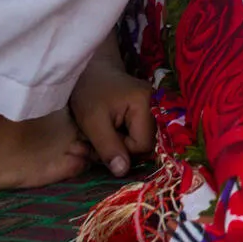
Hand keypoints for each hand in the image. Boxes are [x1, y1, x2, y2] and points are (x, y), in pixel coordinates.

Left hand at [68, 36, 155, 177]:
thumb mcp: (92, 121)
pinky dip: (118, 139)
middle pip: (143, 145)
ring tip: (95, 139)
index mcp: (145, 104)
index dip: (121, 151)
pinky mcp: (142, 111)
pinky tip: (103, 134)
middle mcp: (155, 105)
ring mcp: (150, 107)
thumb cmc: (88, 91)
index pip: (142, 145)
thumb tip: (123, 172)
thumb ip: (108, 147)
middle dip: (117, 150)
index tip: (99, 142)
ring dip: (116, 146)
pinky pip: (135, 134)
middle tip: (92, 145)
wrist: (88, 69)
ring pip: (138, 142)